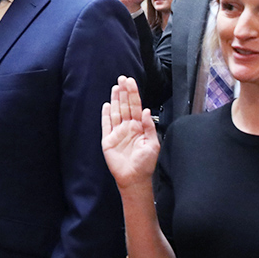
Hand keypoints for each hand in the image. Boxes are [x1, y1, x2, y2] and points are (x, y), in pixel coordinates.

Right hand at [101, 76, 160, 191]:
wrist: (134, 178)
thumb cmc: (145, 164)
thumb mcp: (153, 144)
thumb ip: (149, 126)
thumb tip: (145, 110)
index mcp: (139, 127)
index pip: (136, 106)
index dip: (133, 94)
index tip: (131, 82)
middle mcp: (128, 127)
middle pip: (125, 106)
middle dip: (124, 92)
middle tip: (122, 79)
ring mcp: (118, 133)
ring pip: (116, 112)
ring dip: (115, 100)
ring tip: (115, 87)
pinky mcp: (108, 140)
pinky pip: (106, 125)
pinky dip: (105, 115)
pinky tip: (106, 105)